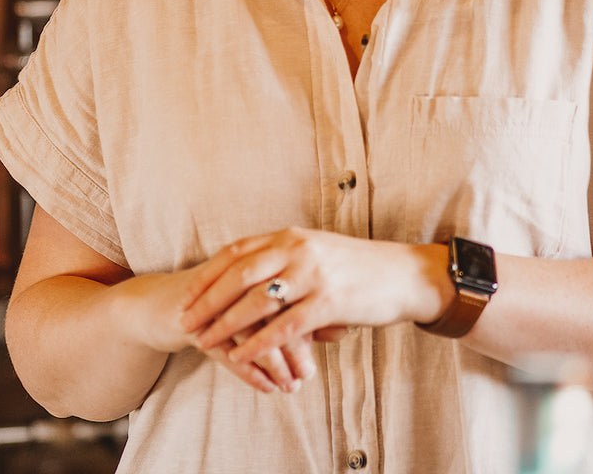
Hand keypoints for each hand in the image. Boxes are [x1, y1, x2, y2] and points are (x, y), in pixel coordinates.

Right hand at [110, 261, 324, 394]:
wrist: (164, 303)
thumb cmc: (221, 302)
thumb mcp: (260, 302)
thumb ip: (297, 310)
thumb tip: (338, 329)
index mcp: (256, 260)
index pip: (293, 282)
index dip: (315, 308)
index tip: (340, 335)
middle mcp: (234, 276)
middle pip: (272, 304)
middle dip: (295, 341)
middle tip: (312, 370)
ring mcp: (211, 299)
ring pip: (249, 328)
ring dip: (273, 360)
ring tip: (292, 386)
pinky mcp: (192, 321)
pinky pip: (224, 349)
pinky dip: (249, 370)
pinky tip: (267, 388)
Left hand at [177, 228, 436, 368]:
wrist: (405, 275)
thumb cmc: (360, 267)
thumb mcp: (317, 252)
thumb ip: (285, 259)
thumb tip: (251, 276)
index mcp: (291, 236)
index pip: (237, 252)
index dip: (209, 275)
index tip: (188, 294)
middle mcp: (297, 250)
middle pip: (238, 275)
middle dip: (208, 300)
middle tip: (186, 321)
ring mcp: (313, 275)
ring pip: (256, 301)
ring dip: (226, 324)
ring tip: (205, 341)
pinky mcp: (329, 302)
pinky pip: (285, 326)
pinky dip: (259, 343)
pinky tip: (243, 356)